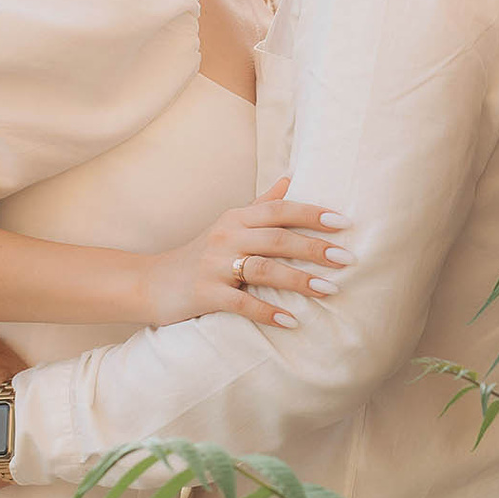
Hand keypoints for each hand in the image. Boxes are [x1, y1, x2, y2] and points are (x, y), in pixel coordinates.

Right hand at [138, 176, 352, 328]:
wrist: (150, 283)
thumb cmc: (199, 255)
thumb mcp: (228, 225)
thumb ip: (261, 205)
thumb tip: (291, 177)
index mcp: (236, 219)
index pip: (280, 210)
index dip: (312, 214)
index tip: (344, 222)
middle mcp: (226, 237)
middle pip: (278, 238)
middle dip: (316, 248)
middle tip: (348, 259)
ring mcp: (214, 266)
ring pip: (264, 269)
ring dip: (300, 280)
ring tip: (330, 289)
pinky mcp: (205, 294)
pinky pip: (242, 304)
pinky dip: (268, 312)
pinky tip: (292, 320)